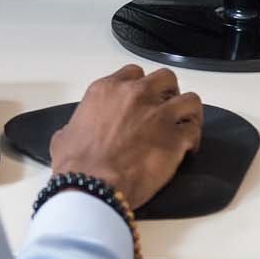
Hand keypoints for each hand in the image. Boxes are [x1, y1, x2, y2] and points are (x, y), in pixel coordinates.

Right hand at [48, 64, 202, 208]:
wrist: (92, 185)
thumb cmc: (75, 163)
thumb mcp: (64, 135)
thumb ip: (76, 125)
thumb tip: (74, 133)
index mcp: (107, 90)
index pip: (133, 74)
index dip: (140, 87)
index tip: (141, 101)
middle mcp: (135, 95)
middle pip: (166, 79)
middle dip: (168, 93)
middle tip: (164, 112)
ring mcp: (159, 115)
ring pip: (190, 100)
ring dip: (188, 113)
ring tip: (184, 127)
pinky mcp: (175, 139)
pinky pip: (194, 130)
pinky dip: (194, 139)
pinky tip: (188, 151)